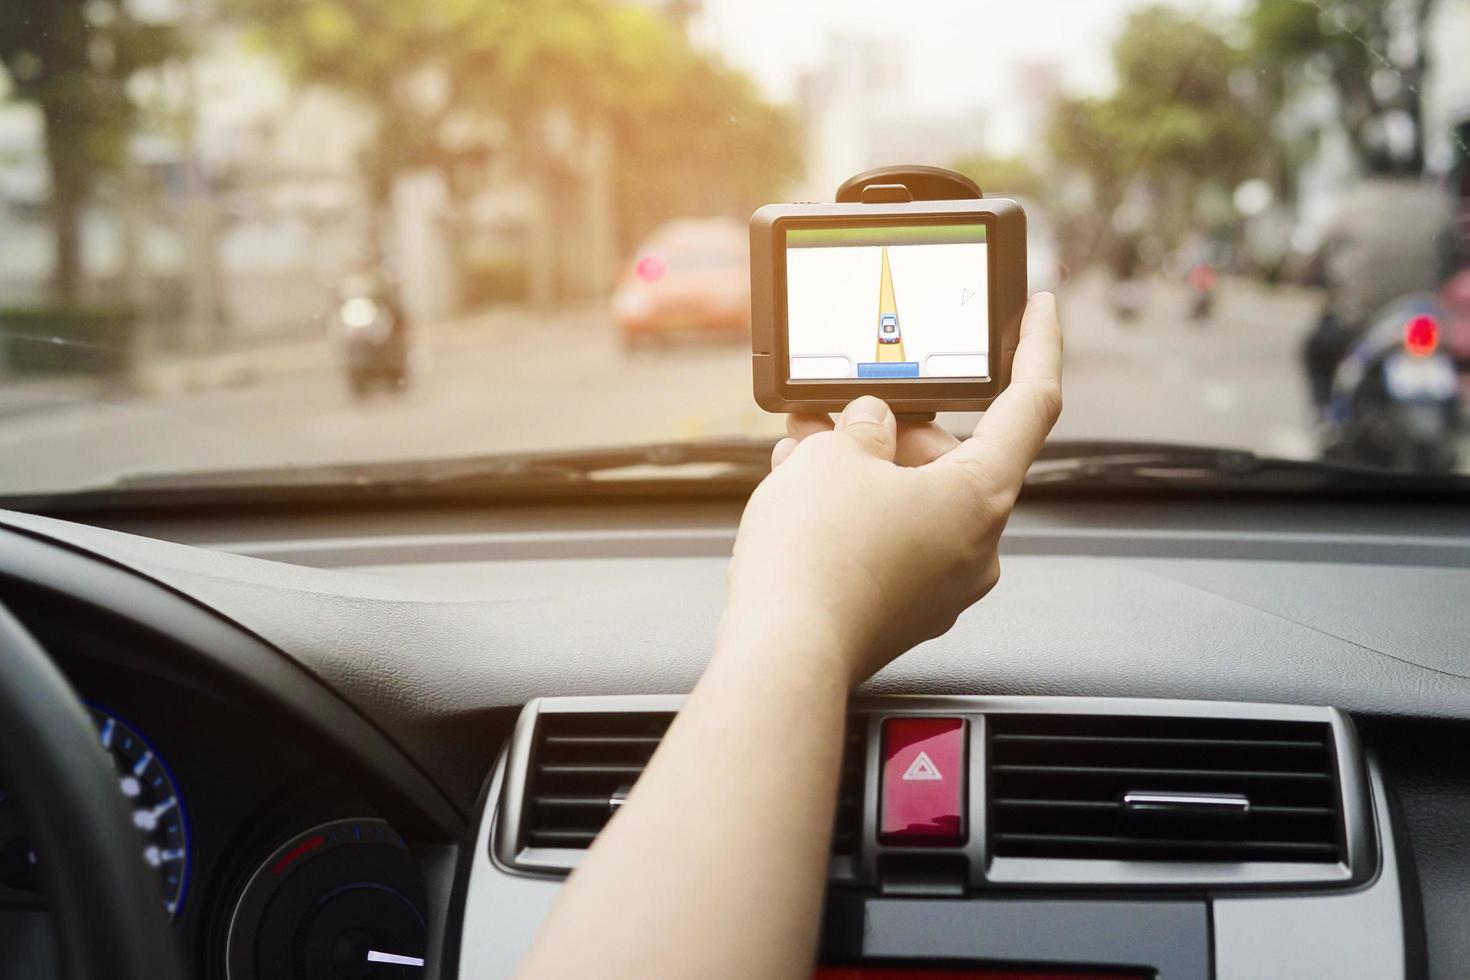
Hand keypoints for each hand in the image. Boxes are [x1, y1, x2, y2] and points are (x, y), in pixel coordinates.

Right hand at [724, 293, 1062, 685]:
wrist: (781, 653)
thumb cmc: (815, 559)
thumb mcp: (833, 456)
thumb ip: (863, 425)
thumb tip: (870, 427)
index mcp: (980, 496)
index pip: (1031, 403)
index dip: (1036, 345)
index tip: (1038, 310)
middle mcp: (974, 546)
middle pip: (951, 455)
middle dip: (891, 425)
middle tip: (838, 407)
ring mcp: (940, 585)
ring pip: (911, 500)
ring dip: (862, 470)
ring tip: (801, 453)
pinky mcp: (902, 611)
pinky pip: (889, 541)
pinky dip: (855, 513)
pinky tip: (804, 498)